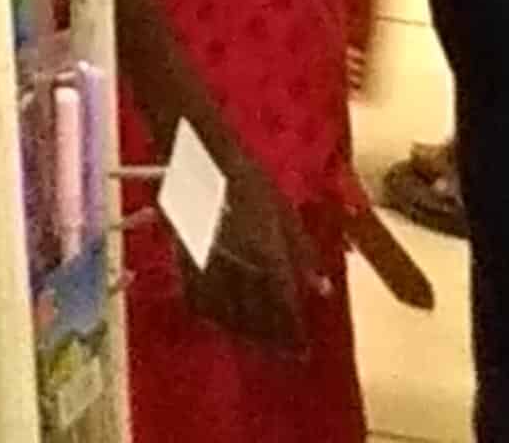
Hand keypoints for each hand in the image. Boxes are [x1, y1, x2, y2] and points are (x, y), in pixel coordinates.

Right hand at [188, 146, 312, 352]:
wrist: (202, 156)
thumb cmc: (250, 179)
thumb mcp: (285, 211)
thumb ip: (303, 252)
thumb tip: (323, 288)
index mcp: (269, 254)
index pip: (285, 307)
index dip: (294, 333)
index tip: (302, 352)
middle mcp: (241, 266)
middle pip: (257, 318)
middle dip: (271, 339)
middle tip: (282, 353)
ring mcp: (211, 265)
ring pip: (227, 315)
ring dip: (243, 333)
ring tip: (255, 341)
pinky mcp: (185, 260)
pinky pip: (198, 301)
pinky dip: (212, 317)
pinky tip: (221, 319)